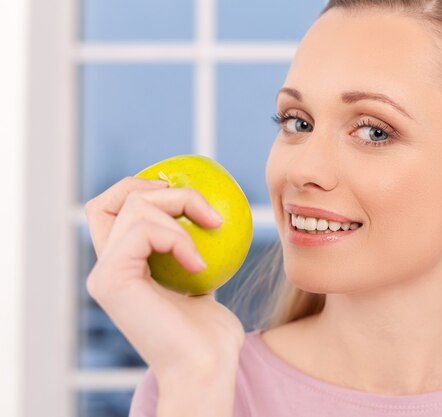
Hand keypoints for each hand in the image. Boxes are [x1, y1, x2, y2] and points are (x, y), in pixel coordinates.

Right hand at [85, 177, 244, 381]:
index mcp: (123, 267)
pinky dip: (178, 237)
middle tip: (205, 209)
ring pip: (133, 206)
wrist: (206, 368)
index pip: (109, 209)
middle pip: (113, 199)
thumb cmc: (210, 333)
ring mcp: (104, 274)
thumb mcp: (201, 279)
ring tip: (213, 230)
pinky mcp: (110, 280)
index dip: (138, 187)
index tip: (180, 191)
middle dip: (161, 188)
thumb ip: (190, 251)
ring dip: (182, 207)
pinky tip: (197, 264)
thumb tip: (208, 217)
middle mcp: (106, 268)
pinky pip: (142, 229)